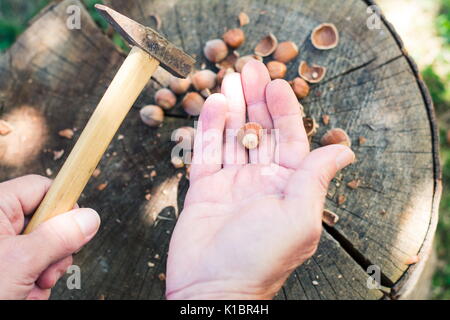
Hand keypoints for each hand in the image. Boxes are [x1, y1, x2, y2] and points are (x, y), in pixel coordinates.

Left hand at [0, 175, 99, 299]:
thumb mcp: (20, 262)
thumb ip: (59, 237)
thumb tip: (91, 217)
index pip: (43, 189)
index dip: (63, 206)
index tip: (75, 230)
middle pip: (48, 222)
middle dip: (54, 251)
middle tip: (47, 271)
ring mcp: (1, 247)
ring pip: (43, 249)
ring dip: (44, 273)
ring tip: (29, 289)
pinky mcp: (3, 267)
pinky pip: (32, 268)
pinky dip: (33, 285)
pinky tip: (21, 295)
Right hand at [166, 61, 354, 298]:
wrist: (213, 289)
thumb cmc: (260, 258)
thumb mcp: (299, 217)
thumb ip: (315, 178)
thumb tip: (345, 151)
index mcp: (287, 187)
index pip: (288, 139)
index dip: (283, 109)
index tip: (276, 82)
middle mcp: (260, 182)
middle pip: (258, 131)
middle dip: (255, 99)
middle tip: (249, 68)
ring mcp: (230, 184)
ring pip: (232, 136)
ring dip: (232, 107)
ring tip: (230, 78)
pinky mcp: (203, 189)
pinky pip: (206, 152)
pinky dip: (208, 128)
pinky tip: (214, 104)